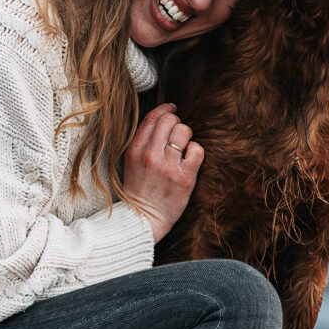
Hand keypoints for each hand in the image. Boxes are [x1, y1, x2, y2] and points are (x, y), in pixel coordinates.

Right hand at [123, 103, 203, 242]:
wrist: (143, 218)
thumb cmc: (139, 189)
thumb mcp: (131, 162)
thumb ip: (143, 141)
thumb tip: (162, 117)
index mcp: (135, 150)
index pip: (152, 117)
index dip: (165, 109)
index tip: (172, 109)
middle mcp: (150, 156)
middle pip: (170, 120)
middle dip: (176, 122)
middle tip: (176, 133)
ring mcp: (168, 166)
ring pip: (184, 131)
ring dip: (186, 136)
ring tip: (182, 147)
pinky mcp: (184, 177)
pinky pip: (197, 150)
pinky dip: (195, 151)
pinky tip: (189, 159)